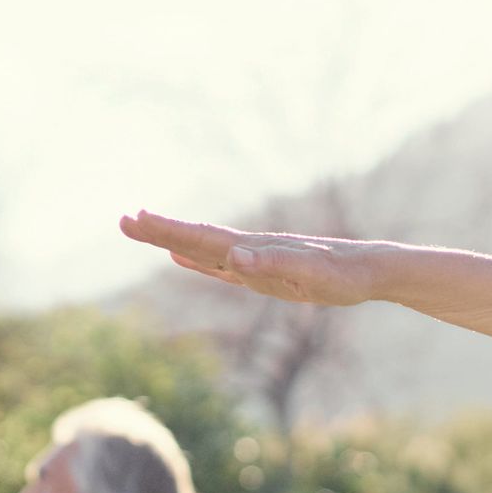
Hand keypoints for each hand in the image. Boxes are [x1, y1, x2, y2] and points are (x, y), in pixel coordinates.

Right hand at [119, 211, 376, 306]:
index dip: (168, 230)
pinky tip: (183, 258)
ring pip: (203, 249)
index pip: (202, 238)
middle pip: (196, 238)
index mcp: (254, 249)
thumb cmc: (344, 275)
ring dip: (171, 241)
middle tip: (122, 220)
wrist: (369, 270)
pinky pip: (221, 265)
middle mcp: (249, 250)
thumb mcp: (310, 274)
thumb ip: (272, 264)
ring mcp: (254, 259)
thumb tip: (232, 256)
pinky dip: (198, 260)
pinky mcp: (263, 271)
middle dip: (159, 230)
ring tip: (142, 230)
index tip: (135, 218)